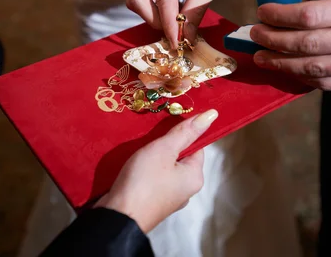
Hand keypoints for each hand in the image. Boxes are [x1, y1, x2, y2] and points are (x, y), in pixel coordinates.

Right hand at [96, 109, 218, 232]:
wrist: (117, 217)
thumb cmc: (144, 181)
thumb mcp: (164, 149)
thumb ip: (186, 132)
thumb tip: (213, 114)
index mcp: (195, 177)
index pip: (196, 146)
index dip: (183, 132)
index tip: (167, 122)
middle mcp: (186, 190)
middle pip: (179, 157)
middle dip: (164, 144)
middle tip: (149, 133)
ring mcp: (168, 198)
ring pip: (163, 168)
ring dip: (152, 156)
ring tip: (138, 144)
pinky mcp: (151, 202)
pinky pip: (152, 179)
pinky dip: (143, 169)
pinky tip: (131, 162)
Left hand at [250, 0, 330, 89]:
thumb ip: (330, 9)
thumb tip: (288, 18)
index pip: (311, 16)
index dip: (280, 16)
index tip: (262, 12)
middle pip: (307, 44)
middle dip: (274, 40)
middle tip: (255, 36)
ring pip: (314, 69)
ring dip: (281, 64)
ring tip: (262, 57)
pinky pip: (328, 83)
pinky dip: (303, 78)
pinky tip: (287, 70)